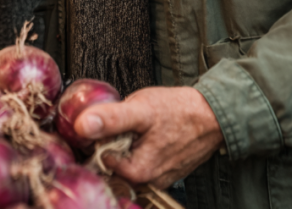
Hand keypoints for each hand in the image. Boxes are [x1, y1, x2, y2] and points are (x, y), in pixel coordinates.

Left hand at [75, 86, 223, 188]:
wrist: (211, 114)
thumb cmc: (178, 111)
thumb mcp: (139, 109)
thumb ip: (110, 119)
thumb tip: (81, 125)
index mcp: (136, 173)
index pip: (96, 156)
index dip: (97, 134)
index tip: (107, 119)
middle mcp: (145, 182)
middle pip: (111, 159)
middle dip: (114, 138)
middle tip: (129, 121)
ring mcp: (155, 178)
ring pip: (126, 158)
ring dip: (127, 140)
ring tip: (142, 126)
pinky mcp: (163, 171)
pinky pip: (140, 158)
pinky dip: (140, 144)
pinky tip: (149, 132)